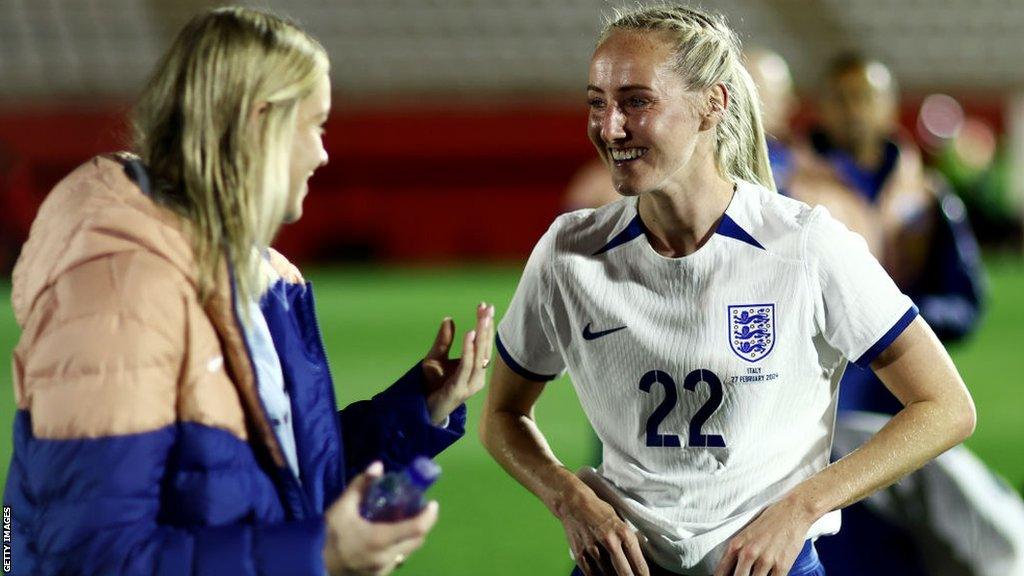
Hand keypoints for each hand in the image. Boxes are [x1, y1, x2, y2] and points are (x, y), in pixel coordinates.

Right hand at [323, 462, 438, 575]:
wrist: (312, 563)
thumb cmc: (328, 534)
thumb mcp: (342, 507)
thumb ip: (361, 485)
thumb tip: (377, 466)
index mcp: (379, 539)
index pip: (416, 529)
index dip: (429, 516)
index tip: (433, 503)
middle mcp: (386, 557)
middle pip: (417, 541)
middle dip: (423, 524)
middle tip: (420, 509)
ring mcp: (383, 570)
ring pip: (408, 552)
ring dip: (412, 537)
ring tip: (406, 521)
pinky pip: (398, 560)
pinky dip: (401, 547)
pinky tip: (391, 537)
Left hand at [421, 302, 495, 424]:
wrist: (420, 411)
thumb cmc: (430, 386)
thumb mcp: (435, 358)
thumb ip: (443, 341)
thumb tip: (449, 319)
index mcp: (474, 369)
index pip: (483, 344)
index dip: (485, 325)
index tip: (485, 306)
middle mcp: (476, 377)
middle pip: (484, 347)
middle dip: (486, 326)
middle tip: (487, 307)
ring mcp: (470, 384)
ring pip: (479, 355)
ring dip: (481, 334)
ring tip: (482, 317)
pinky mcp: (459, 389)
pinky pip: (466, 366)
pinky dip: (469, 349)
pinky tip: (470, 334)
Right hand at [557, 484, 648, 575]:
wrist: (573, 503)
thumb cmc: (598, 510)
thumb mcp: (619, 520)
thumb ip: (627, 539)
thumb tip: (636, 558)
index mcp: (624, 533)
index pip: (638, 563)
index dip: (643, 575)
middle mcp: (610, 542)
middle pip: (625, 573)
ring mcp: (594, 550)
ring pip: (608, 575)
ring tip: (616, 574)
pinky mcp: (580, 554)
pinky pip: (591, 574)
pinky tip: (602, 575)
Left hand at [713, 496, 813, 575]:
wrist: (793, 512)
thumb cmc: (770, 520)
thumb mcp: (746, 533)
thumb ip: (737, 552)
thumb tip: (732, 569)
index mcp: (736, 545)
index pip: (722, 571)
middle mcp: (748, 553)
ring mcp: (765, 560)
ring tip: (758, 575)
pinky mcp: (782, 565)